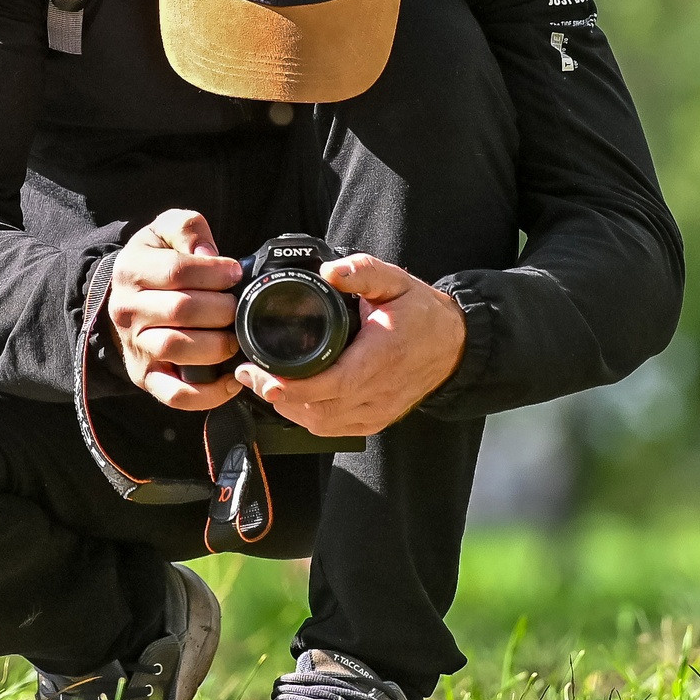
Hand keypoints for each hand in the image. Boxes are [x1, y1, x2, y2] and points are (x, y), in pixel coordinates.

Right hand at [107, 209, 244, 411]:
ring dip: (217, 343)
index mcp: (131, 271)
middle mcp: (127, 310)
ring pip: (177, 348)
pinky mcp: (146, 376)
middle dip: (222, 308)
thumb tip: (207, 254)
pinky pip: (175, 394)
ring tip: (235, 336)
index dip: (215, 272)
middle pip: (181, 310)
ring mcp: (136, 347)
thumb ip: (186, 228)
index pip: (177, 271)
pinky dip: (207, 393)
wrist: (126, 297)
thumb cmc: (155, 263)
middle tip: (238, 306)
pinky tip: (230, 380)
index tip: (235, 273)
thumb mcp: (164, 231)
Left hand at [233, 254, 464, 437]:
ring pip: (320, 423)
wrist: (452, 345)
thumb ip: (363, 272)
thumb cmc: (421, 314)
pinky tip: (288, 398)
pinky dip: (305, 416)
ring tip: (259, 381)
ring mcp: (376, 411)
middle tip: (246, 371)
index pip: (329, 383)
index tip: (257, 371)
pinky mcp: (374, 421)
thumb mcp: (395, 282)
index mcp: (380, 358)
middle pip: (316, 409)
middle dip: (274, 394)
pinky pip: (332, 428)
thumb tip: (330, 270)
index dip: (289, 385)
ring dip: (287, 407)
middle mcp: (378, 392)